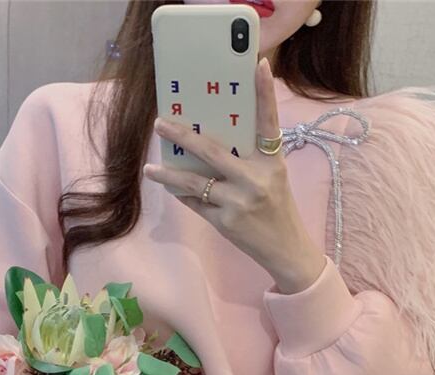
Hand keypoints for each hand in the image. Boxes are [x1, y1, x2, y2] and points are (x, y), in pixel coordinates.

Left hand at [142, 56, 324, 293]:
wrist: (285, 248)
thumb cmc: (277, 207)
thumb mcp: (272, 177)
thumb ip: (249, 160)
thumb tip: (209, 144)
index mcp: (271, 163)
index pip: (269, 123)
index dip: (265, 94)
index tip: (259, 66)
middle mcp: (255, 179)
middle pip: (213, 151)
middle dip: (183, 137)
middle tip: (160, 123)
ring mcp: (239, 201)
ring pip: (195, 182)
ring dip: (170, 175)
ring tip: (150, 169)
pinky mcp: (225, 221)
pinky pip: (196, 203)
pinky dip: (183, 194)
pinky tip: (170, 186)